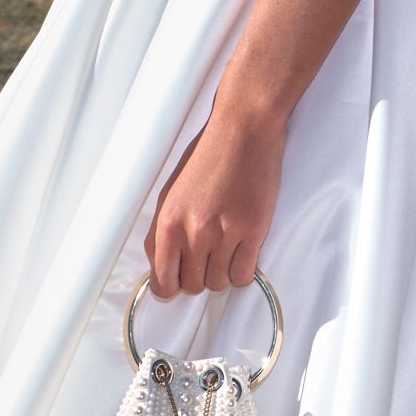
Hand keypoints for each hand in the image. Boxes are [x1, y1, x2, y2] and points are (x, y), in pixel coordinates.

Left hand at [146, 97, 284, 297]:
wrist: (243, 130)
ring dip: (221, 272)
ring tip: (224, 248)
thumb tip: (162, 266)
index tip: (177, 280)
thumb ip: (162, 231)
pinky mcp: (253, 232)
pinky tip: (241, 251)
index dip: (170, 286)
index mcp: (168, 223)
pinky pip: (243, 275)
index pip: (162, 282)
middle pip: (193, 286)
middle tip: (205, 255)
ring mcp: (225, 234)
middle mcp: (194, 233)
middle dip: (197, 276)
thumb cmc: (207, 155)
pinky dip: (242, 269)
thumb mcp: (170, 192)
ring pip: (219, 283)